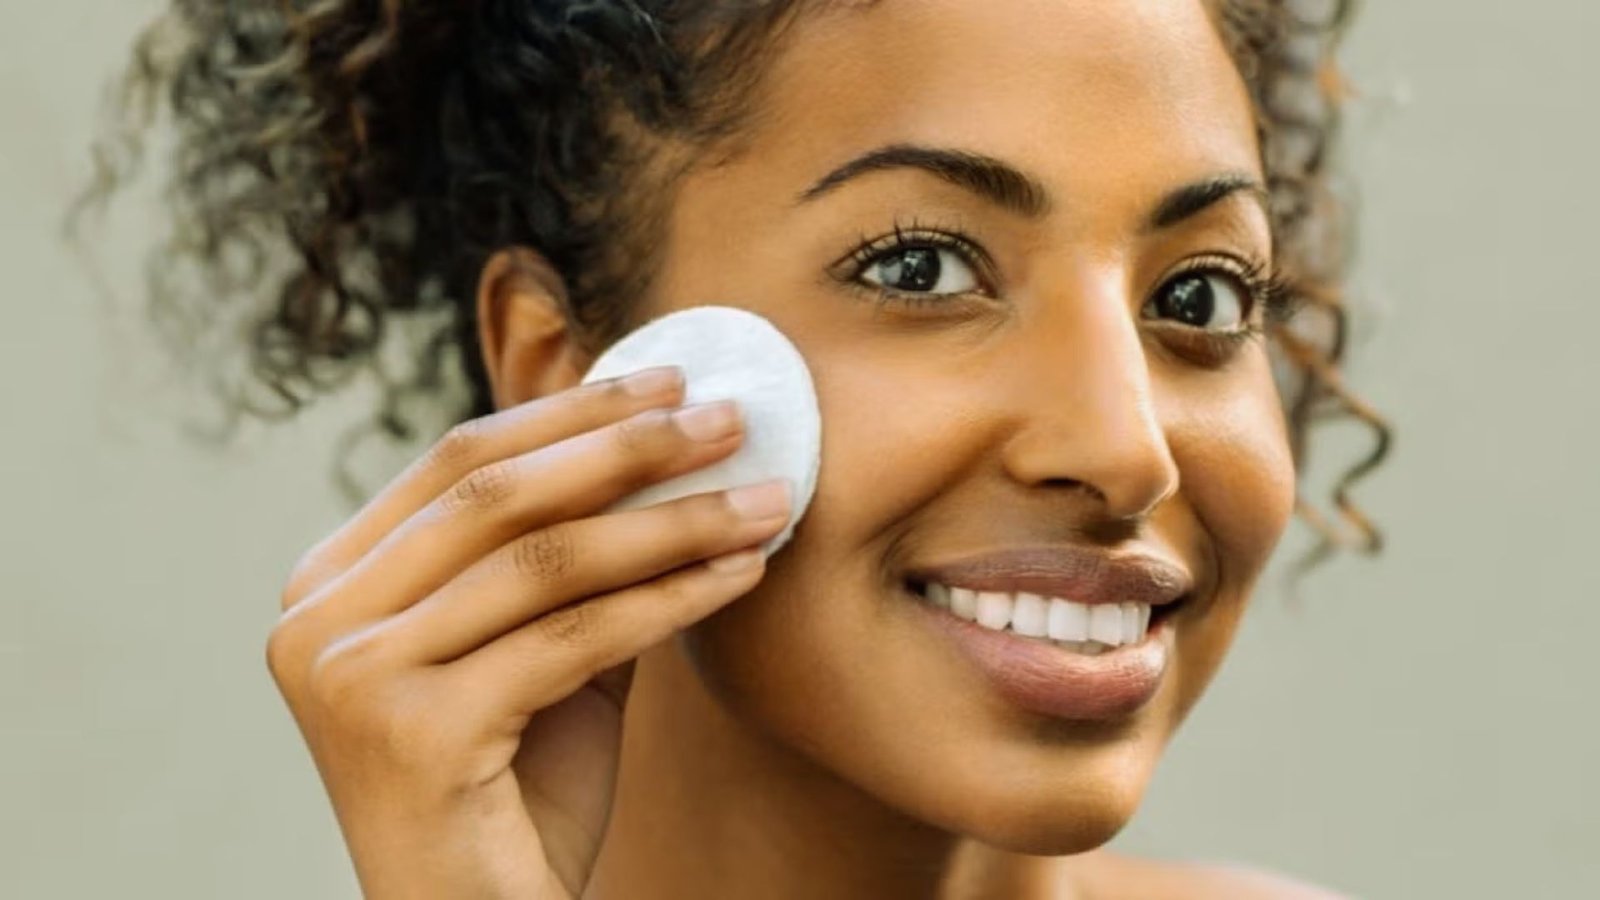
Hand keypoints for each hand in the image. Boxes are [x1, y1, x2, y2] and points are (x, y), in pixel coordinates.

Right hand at [266, 367, 791, 897]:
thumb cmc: (512, 794)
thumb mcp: (538, 651)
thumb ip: (570, 560)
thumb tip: (667, 449)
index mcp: (330, 584)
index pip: (458, 462)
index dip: (570, 413)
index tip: (670, 383)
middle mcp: (319, 622)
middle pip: (497, 494)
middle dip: (628, 447)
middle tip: (731, 418)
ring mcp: (352, 677)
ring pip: (544, 561)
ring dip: (673, 520)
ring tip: (765, 498)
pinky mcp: (411, 734)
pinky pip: (572, 638)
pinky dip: (670, 597)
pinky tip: (741, 573)